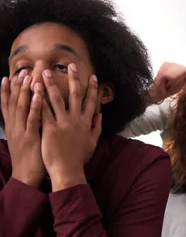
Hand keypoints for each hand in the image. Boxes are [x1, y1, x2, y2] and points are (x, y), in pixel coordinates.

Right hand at [1, 71, 45, 187]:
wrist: (27, 176)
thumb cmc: (31, 158)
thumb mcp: (25, 139)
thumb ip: (29, 125)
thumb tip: (35, 114)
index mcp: (14, 126)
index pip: (8, 104)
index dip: (7, 90)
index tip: (10, 76)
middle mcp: (15, 126)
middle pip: (14, 102)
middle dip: (17, 86)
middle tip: (22, 71)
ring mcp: (22, 131)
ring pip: (22, 107)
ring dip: (25, 91)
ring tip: (29, 77)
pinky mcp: (31, 137)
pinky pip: (33, 119)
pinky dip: (34, 106)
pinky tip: (38, 95)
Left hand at [41, 64, 100, 189]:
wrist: (68, 171)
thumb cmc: (80, 158)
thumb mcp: (92, 142)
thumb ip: (96, 127)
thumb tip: (99, 114)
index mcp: (87, 123)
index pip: (91, 101)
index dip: (91, 88)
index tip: (91, 76)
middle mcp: (76, 120)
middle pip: (75, 95)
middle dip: (74, 79)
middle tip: (71, 65)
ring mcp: (63, 124)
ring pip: (57, 99)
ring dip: (51, 84)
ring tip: (46, 72)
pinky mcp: (50, 129)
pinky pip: (44, 111)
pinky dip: (39, 100)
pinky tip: (35, 90)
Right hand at [148, 62, 185, 103]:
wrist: (155, 95)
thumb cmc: (166, 90)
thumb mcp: (179, 84)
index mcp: (173, 65)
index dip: (182, 79)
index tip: (174, 83)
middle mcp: (169, 63)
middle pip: (184, 71)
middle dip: (178, 80)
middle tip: (169, 84)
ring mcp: (165, 65)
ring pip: (179, 74)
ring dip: (174, 82)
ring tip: (167, 84)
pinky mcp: (163, 70)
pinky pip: (174, 77)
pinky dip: (171, 83)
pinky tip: (165, 83)